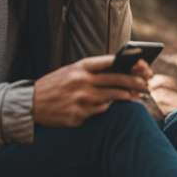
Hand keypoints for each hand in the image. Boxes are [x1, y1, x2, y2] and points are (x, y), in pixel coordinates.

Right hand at [33, 54, 151, 127]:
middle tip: (146, 84)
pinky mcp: (78, 115)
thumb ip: (91, 72)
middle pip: (115, 80)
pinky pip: (99, 111)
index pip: (110, 62)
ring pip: (111, 98)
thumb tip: (118, 73)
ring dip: (126, 97)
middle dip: (134, 82)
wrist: (30, 104)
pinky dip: (105, 107)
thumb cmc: (54, 85)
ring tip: (136, 97)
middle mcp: (81, 82)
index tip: (143, 65)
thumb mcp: (70, 71)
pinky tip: (109, 105)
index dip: (129, 63)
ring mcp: (80, 99)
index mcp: (79, 67)